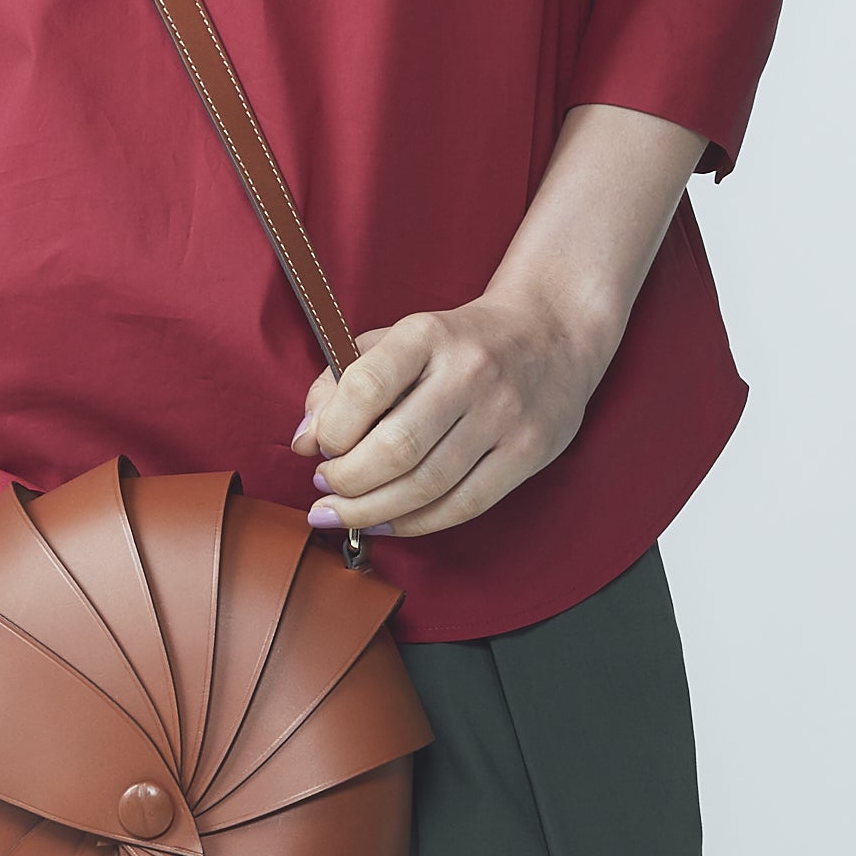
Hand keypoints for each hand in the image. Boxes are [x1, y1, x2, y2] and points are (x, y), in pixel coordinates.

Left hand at [294, 104, 701, 543]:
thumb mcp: (397, 338)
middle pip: (395, 450)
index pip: (365, 389)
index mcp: (428, 335)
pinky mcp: (529, 452)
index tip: (317, 449)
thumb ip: (340, 380)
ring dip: (370, 511)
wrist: (552, 332)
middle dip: (346, 483)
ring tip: (342, 514)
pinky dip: (414, 524)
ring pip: (426, 486)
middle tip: (325, 490)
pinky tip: (385, 523)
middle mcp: (470, 373)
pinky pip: (463, 506)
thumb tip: (304, 440)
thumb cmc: (459, 342)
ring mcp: (505, 416)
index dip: (330, 432)